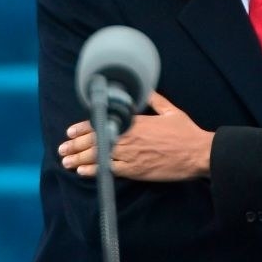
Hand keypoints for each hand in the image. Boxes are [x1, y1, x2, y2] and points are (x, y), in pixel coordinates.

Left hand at [58, 92, 212, 180]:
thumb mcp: (172, 111)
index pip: (103, 123)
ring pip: (99, 156)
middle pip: (96, 140)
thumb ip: (155, 100)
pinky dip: (94, 170)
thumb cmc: (187, 132)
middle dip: (76, 145)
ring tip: (67, 161)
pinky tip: (83, 171)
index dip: (83, 128)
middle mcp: (130, 138)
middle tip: (63, 149)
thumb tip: (146, 89)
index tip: (71, 131)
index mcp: (136, 122)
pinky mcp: (136, 170)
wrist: (199, 153)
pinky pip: (110, 170)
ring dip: (79, 159)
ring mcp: (131, 155)